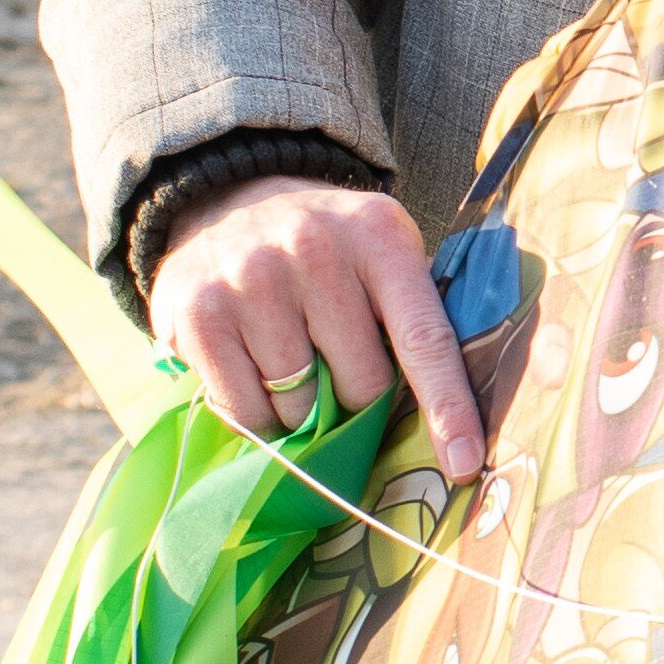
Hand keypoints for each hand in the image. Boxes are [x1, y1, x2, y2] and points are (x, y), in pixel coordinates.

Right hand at [149, 173, 483, 471]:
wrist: (229, 199)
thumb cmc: (327, 248)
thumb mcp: (383, 251)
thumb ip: (416, 315)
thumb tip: (453, 421)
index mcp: (379, 237)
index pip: (424, 338)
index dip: (448, 408)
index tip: (465, 464)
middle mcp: (314, 250)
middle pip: (361, 382)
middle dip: (357, 395)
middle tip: (338, 365)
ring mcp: (251, 281)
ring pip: (299, 404)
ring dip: (303, 407)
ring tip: (290, 360)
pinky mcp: (198, 316)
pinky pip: (244, 412)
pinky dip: (257, 415)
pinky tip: (253, 373)